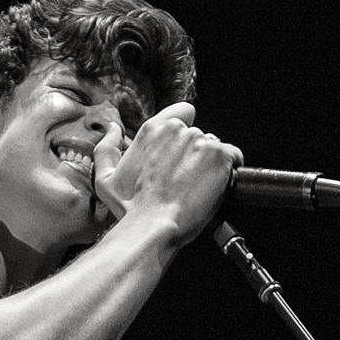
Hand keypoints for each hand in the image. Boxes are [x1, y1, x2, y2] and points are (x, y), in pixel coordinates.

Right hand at [92, 102, 240, 241]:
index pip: (182, 113)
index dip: (187, 131)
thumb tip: (112, 130)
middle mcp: (177, 130)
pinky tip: (217, 186)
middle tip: (187, 180)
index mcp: (152, 130)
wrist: (154, 225)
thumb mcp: (106, 180)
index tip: (185, 151)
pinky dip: (230, 170)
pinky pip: (234, 157)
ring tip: (199, 188)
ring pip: (215, 147)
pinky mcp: (219, 155)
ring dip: (211, 165)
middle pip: (200, 136)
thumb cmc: (131, 208)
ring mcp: (200, 141)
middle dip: (196, 155)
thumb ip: (106, 150)